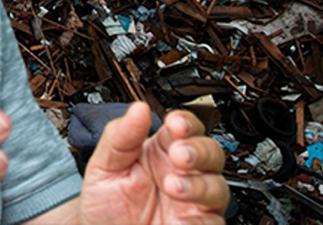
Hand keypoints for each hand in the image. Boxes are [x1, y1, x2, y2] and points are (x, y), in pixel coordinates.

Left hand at [79, 104, 228, 224]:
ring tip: (173, 186)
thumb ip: (120, 137)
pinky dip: (199, 221)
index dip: (185, 123)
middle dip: (198, 150)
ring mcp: (192, 202)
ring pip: (217, 186)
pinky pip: (211, 222)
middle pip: (211, 152)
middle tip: (178, 155)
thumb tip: (138, 108)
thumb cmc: (106, 203)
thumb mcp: (105, 167)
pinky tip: (180, 219)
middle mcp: (182, 173)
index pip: (185, 127)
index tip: (175, 124)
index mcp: (162, 151)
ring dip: (199, 185)